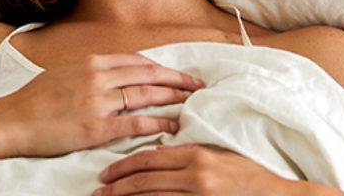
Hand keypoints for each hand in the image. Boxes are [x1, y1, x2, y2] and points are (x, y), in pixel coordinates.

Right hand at [0, 53, 205, 157]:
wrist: (9, 121)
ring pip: (148, 95)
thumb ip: (88, 73)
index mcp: (91, 62)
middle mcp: (99, 77)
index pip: (138, 61)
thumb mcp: (62, 75)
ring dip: (175, 98)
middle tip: (199, 85)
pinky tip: (173, 127)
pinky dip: (159, 123)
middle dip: (178, 79)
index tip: (179, 72)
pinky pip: (137, 123)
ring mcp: (99, 101)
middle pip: (149, 74)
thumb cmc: (31, 100)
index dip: (163, 66)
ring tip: (193, 102)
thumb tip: (107, 74)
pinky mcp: (97, 127)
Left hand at [94, 144, 313, 195]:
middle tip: (97, 191)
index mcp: (197, 155)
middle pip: (144, 180)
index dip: (123, 166)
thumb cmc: (246, 176)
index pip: (149, 158)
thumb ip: (186, 154)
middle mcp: (196, 176)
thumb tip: (154, 153)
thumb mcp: (217, 156)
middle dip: (115, 187)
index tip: (106, 172)